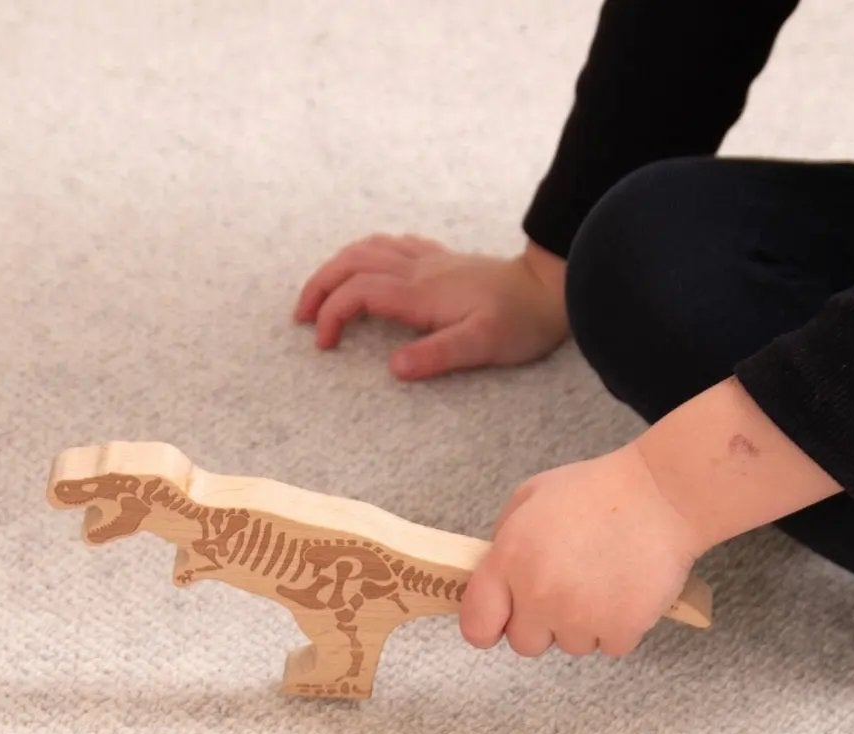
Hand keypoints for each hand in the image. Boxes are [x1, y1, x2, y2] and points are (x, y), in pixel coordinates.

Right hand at [294, 236, 569, 378]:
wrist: (552, 289)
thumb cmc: (520, 322)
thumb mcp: (481, 345)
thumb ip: (437, 355)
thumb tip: (394, 368)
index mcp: (420, 292)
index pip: (359, 292)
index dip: (332, 314)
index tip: (323, 343)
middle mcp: (419, 269)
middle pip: (353, 262)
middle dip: (319, 286)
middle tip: (301, 316)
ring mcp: (429, 260)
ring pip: (368, 247)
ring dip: (336, 267)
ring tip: (319, 294)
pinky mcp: (441, 259)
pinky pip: (392, 244)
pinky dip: (365, 254)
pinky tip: (364, 269)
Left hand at [460, 445, 700, 657]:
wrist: (665, 493)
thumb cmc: (597, 491)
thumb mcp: (531, 499)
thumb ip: (503, 543)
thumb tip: (493, 580)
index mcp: (509, 561)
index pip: (476, 627)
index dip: (490, 625)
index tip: (505, 617)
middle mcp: (539, 595)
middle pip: (525, 644)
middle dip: (543, 623)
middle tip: (569, 588)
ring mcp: (580, 616)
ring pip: (571, 646)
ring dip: (585, 623)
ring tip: (604, 580)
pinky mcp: (620, 628)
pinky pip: (610, 646)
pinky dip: (621, 626)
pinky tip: (627, 590)